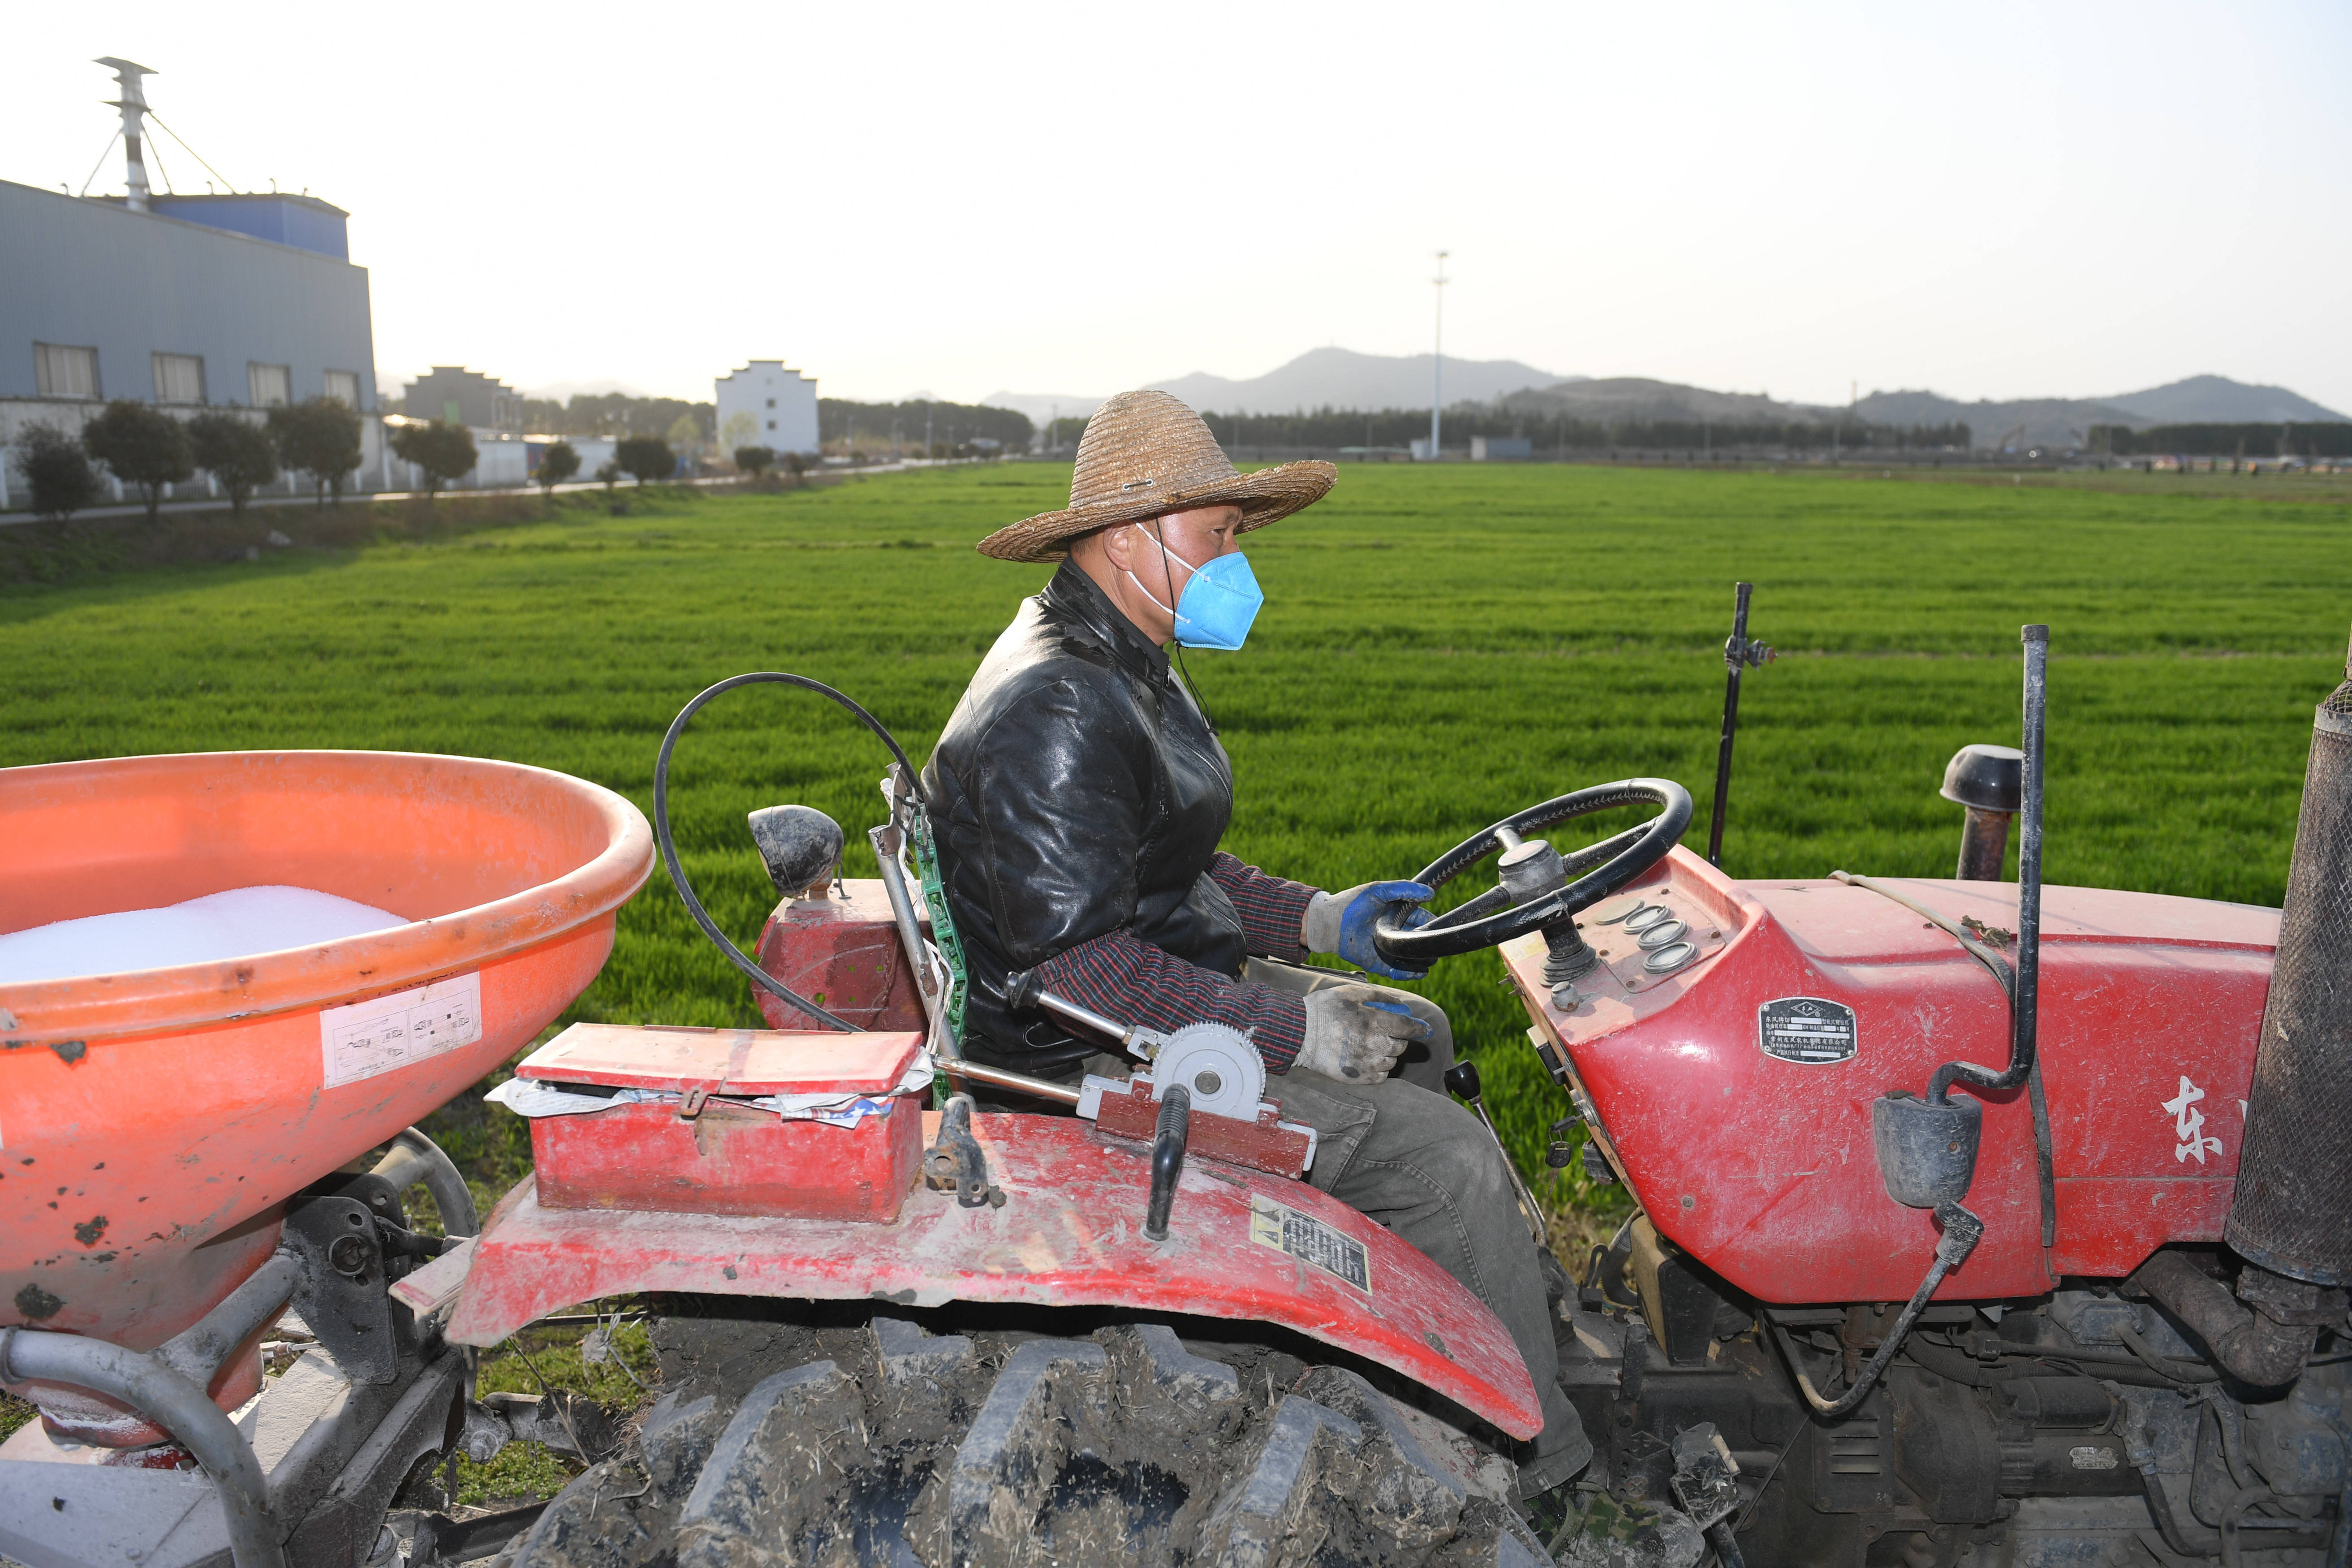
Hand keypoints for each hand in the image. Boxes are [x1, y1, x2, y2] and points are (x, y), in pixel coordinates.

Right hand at [1295, 985, 1432, 1083]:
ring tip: (1372, 1045)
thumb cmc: (1324, 1010)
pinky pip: (1381, 1076)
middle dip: (1398, 1038)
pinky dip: (1380, 1069)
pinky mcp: (1359, 1077)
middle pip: (1401, 1045)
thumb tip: (1398, 1003)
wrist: (1299, 1034)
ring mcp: (1368, 1063)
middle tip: (1385, 1032)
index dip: (1419, 1028)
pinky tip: (1369, 1060)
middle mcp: (1376, 1045)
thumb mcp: (1351, 993)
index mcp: (1376, 1022)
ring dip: (1387, 1053)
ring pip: (1391, 1061)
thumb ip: (1378, 997)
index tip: (1424, 1029)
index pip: (1408, 1028)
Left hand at [1302, 881, 1434, 980]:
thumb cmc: (1353, 902)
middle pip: (1417, 939)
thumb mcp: (1379, 890)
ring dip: (1422, 959)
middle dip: (1428, 942)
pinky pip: (1397, 971)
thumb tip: (1431, 894)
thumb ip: (1404, 889)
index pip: (1420, 918)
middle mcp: (1392, 932)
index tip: (1443, 925)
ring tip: (1434, 959)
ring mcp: (1385, 949)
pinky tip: (1421, 971)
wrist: (1330, 922)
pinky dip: (1410, 973)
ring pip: (1410, 956)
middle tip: (1441, 944)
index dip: (1431, 921)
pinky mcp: (1378, 963)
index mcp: (1395, 915)